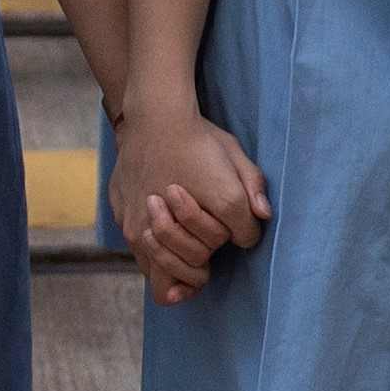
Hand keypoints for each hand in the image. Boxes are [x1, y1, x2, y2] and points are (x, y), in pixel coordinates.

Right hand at [114, 96, 266, 304]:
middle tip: (208, 235)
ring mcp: (146, 225)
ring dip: (181, 265)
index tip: (237, 223)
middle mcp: (179, 219)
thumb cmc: (196, 136)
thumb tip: (263, 215)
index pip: (243, 238)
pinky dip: (158, 261)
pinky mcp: (126, 225)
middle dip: (210, 251)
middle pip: (202, 259)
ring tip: (187, 249)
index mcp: (222, 199)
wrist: (152, 119)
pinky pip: (144, 262)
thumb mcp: (233, 152)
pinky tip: (167, 250)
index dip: (245, 233)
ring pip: (167, 271)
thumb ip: (253, 185)